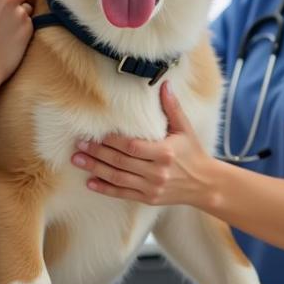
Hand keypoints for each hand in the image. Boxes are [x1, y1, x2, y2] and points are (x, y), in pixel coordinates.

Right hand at [0, 0, 33, 91]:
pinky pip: (31, 23)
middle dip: (18, 3)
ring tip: (7, 31)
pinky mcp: (29, 26)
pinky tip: (12, 39)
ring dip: (22, 16)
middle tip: (6, 20)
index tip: (0, 7)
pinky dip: (25, 29)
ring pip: (28, 7)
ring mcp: (20, 10)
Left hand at [70, 82, 213, 206]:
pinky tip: (90, 182)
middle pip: (121, 162)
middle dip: (98, 153)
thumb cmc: (193, 152)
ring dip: (95, 169)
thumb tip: (164, 84)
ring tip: (77, 160)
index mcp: (165, 152)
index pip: (133, 147)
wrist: (205, 184)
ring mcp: (152, 187)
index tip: (97, 134)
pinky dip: (105, 189)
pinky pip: (122, 194)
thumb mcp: (185, 129)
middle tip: (78, 145)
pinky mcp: (148, 199)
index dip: (113, 141)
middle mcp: (157, 172)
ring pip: (118, 178)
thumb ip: (172, 107)